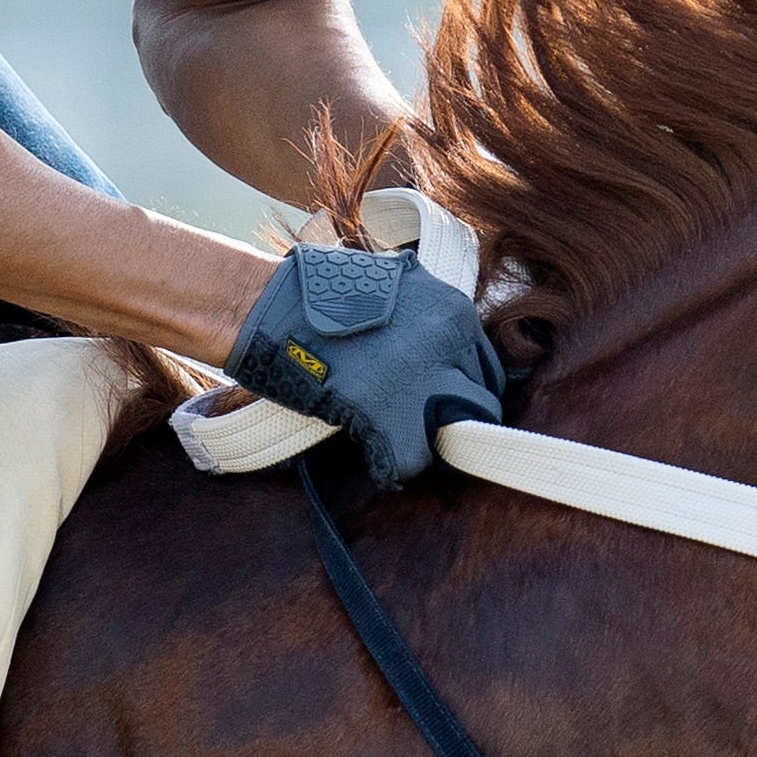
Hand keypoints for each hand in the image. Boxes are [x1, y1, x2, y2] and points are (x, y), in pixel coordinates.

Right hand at [228, 244, 503, 487]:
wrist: (270, 306)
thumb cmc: (323, 298)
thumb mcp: (398, 290)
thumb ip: (432, 321)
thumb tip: (451, 362)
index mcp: (454, 310)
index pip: (485, 368)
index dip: (462, 389)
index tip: (443, 402)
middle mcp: (448, 340)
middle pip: (482, 403)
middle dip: (455, 418)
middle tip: (424, 426)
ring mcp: (420, 377)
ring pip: (455, 432)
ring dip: (429, 441)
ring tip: (402, 441)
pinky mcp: (386, 411)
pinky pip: (410, 459)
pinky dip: (394, 466)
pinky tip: (379, 460)